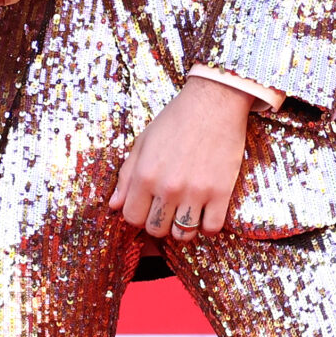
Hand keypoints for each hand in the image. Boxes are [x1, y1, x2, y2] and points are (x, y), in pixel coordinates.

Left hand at [108, 75, 253, 242]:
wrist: (214, 102)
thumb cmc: (175, 119)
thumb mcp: (143, 142)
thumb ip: (126, 176)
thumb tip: (114, 205)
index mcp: (145, 174)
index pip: (132, 217)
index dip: (138, 215)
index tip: (147, 207)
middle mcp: (167, 187)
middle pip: (156, 229)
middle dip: (159, 223)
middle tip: (167, 209)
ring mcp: (195, 192)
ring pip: (182, 234)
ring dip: (182, 228)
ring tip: (186, 212)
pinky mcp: (221, 193)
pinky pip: (211, 228)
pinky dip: (207, 225)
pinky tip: (206, 211)